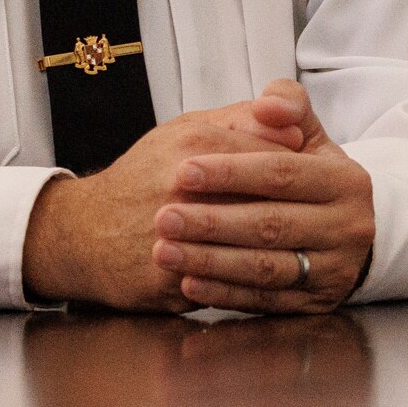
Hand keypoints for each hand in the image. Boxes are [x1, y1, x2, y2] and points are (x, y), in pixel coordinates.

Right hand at [21, 101, 303, 310]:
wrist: (83, 233)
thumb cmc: (144, 177)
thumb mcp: (186, 131)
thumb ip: (242, 122)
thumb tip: (294, 129)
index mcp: (195, 143)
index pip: (275, 157)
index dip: (305, 174)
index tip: (323, 182)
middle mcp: (184, 185)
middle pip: (269, 204)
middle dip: (301, 217)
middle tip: (323, 223)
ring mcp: (176, 234)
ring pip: (252, 249)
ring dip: (283, 253)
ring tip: (302, 252)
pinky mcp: (169, 275)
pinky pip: (226, 284)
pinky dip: (252, 284)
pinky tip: (271, 280)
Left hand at [152, 80, 374, 314]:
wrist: (343, 229)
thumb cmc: (310, 174)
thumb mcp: (308, 134)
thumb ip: (288, 105)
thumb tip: (268, 105)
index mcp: (347, 181)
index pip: (282, 174)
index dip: (232, 172)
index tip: (183, 171)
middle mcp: (349, 228)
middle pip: (271, 224)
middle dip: (212, 222)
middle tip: (162, 218)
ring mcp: (335, 270)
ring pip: (266, 268)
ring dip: (211, 262)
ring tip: (165, 251)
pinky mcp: (317, 304)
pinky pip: (265, 302)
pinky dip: (225, 293)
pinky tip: (189, 283)